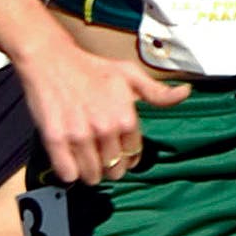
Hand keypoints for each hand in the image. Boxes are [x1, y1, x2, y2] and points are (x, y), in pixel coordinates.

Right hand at [22, 34, 185, 185]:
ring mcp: (79, 136)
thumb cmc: (91, 67)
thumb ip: (156, 92)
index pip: (133, 157)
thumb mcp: (129, 74)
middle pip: (114, 171)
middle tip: (100, 154)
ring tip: (85, 158)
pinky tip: (69, 160)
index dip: (127, 157)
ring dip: (89, 172)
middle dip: (109, 167)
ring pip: (92, 176)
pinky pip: (67, 174)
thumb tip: (185, 93)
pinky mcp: (55, 140)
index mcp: (125, 118)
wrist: (51, 59)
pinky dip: (69, 172)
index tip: (119, 152)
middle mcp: (105, 129)